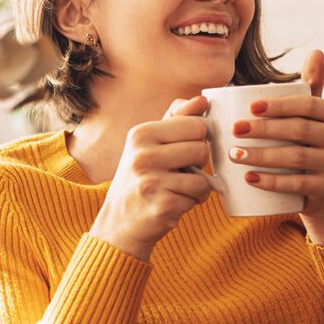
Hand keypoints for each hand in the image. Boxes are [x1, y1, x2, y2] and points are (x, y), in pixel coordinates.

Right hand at [89, 96, 211, 261]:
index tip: (181, 151)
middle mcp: (143, 155)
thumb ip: (176, 119)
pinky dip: (193, 202)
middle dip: (197, 164)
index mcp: (141, 133)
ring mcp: (152, 181)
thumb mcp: (149, 144)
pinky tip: (174, 203)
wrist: (120, 223)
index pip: (196, 124)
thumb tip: (202, 99)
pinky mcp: (163, 205)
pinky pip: (199, 197)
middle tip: (178, 173)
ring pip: (203, 176)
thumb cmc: (140, 179)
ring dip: (197, 186)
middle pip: (202, 148)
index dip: (196, 140)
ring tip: (176, 189)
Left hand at [229, 50, 323, 222]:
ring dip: (262, 156)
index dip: (279, 105)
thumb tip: (317, 51)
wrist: (319, 189)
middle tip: (234, 130)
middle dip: (263, 129)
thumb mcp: (310, 114)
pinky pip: (297, 184)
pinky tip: (249, 178)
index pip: (307, 104)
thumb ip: (310, 86)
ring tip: (234, 155)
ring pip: (296, 157)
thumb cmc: (306, 142)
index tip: (249, 108)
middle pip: (298, 130)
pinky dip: (271, 181)